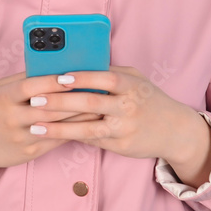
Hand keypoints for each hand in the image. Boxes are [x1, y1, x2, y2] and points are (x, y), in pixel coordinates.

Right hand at [0, 70, 104, 175]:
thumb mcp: (1, 90)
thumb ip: (24, 79)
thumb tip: (54, 66)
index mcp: (3, 98)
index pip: (30, 87)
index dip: (52, 81)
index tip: (73, 76)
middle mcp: (11, 118)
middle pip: (48, 107)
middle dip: (75, 98)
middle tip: (96, 89)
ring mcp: (21, 137)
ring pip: (56, 125)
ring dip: (80, 115)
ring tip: (98, 105)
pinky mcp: (30, 152)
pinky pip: (57, 139)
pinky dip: (74, 129)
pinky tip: (88, 122)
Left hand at [27, 65, 203, 163]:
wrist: (175, 130)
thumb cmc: (149, 99)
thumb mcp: (137, 79)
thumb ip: (112, 72)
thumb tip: (79, 64)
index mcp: (131, 85)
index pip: (104, 79)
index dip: (82, 78)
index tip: (59, 77)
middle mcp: (128, 107)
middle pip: (90, 104)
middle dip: (60, 102)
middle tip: (35, 100)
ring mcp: (123, 128)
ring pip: (86, 128)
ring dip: (58, 128)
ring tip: (35, 125)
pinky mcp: (120, 146)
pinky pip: (91, 140)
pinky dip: (70, 137)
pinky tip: (51, 135)